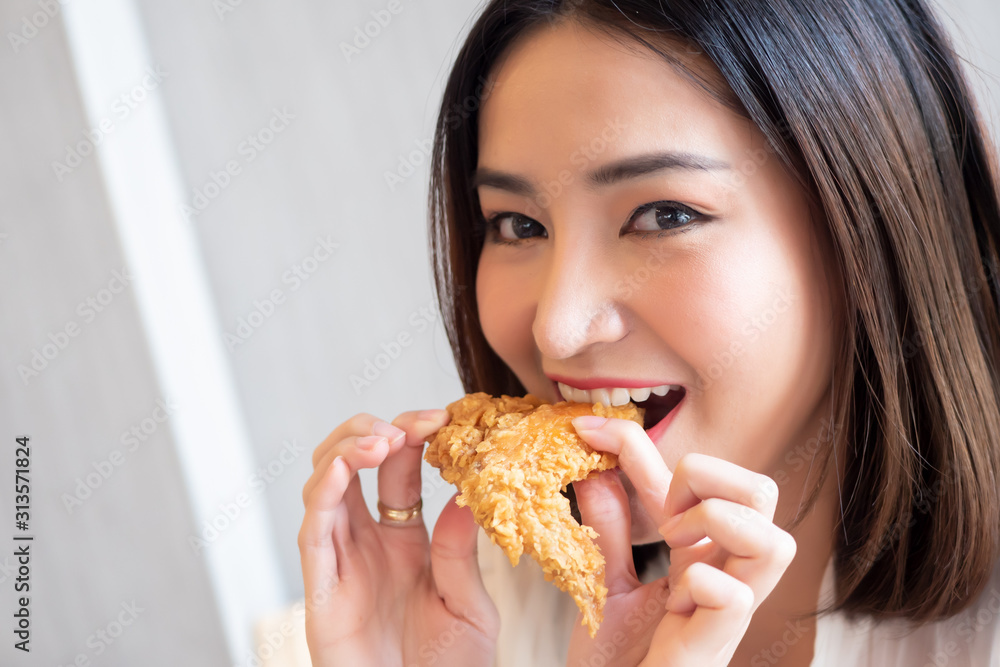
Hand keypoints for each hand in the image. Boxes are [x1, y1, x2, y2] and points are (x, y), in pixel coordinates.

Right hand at [298, 410, 498, 665]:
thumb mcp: (469, 606)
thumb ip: (461, 552)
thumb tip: (465, 491)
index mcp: (404, 540)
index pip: (398, 469)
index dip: (413, 435)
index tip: (444, 416)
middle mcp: (366, 543)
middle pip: (352, 465)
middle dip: (374, 431)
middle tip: (411, 424)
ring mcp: (340, 562)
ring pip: (325, 486)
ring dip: (347, 450)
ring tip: (384, 438)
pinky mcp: (321, 589)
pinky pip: (312, 531)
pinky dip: (322, 493)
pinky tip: (343, 469)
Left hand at [565, 417, 795, 666]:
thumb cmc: (617, 659)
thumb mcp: (605, 581)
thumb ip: (608, 529)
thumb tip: (596, 469)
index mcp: (700, 556)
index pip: (691, 478)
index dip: (637, 442)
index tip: (584, 427)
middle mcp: (723, 578)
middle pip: (764, 494)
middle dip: (711, 479)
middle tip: (662, 512)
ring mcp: (725, 615)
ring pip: (775, 540)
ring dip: (717, 524)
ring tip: (672, 548)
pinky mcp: (711, 650)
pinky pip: (735, 597)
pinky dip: (703, 583)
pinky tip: (674, 598)